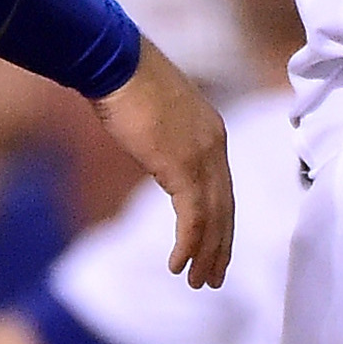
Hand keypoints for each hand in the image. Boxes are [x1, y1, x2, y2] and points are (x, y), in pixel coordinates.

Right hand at [90, 39, 233, 288]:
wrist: (116, 61)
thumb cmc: (125, 80)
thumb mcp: (155, 114)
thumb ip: (165, 137)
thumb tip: (155, 148)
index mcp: (212, 132)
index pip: (223, 188)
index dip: (221, 222)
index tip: (215, 248)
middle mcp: (216, 145)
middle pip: (226, 207)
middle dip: (221, 246)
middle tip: (215, 277)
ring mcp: (202, 156)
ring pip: (214, 218)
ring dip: (207, 254)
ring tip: (200, 282)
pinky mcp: (182, 166)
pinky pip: (193, 217)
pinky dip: (188, 244)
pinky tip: (179, 265)